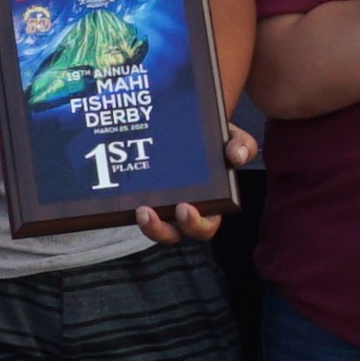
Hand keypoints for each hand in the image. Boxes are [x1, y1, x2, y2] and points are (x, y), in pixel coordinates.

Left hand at [130, 120, 257, 247]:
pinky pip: (136, 209)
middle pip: (174, 233)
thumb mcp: (233, 138)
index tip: (183, 209)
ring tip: (138, 209)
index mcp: (211, 205)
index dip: (194, 224)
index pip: (204, 226)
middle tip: (149, 213)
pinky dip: (127, 206)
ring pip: (153, 227)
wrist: (195, 127)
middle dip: (161, 230)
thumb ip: (241, 145)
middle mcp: (185, 212)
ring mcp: (163, 206)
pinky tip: (118, 190)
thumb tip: (237, 157)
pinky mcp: (146, 196)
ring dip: (146, 225)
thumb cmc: (218, 140)